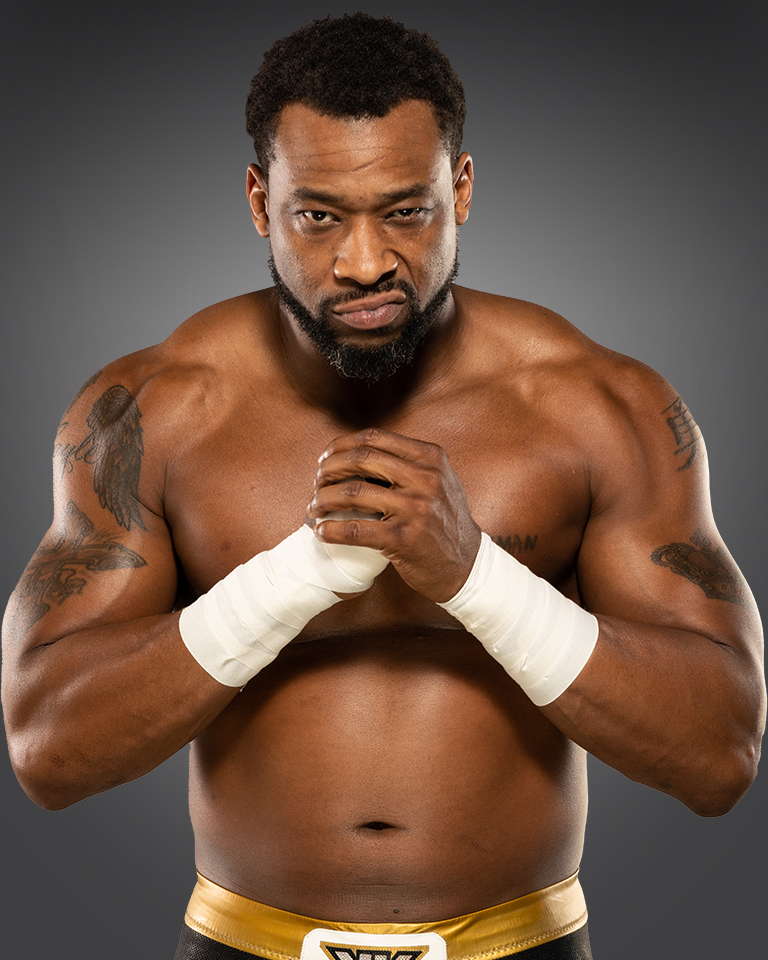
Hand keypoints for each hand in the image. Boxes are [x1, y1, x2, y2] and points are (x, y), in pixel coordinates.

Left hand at [307, 428, 480, 601]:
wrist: (467, 564)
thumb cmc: (444, 521)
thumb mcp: (439, 480)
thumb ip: (409, 462)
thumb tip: (359, 451)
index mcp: (430, 458)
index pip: (375, 438)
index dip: (342, 445)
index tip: (326, 457)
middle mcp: (426, 478)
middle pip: (361, 459)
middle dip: (329, 468)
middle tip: (317, 481)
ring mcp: (416, 508)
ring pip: (353, 493)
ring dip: (323, 499)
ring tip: (314, 507)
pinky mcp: (405, 539)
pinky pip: (356, 530)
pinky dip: (332, 530)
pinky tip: (321, 532)